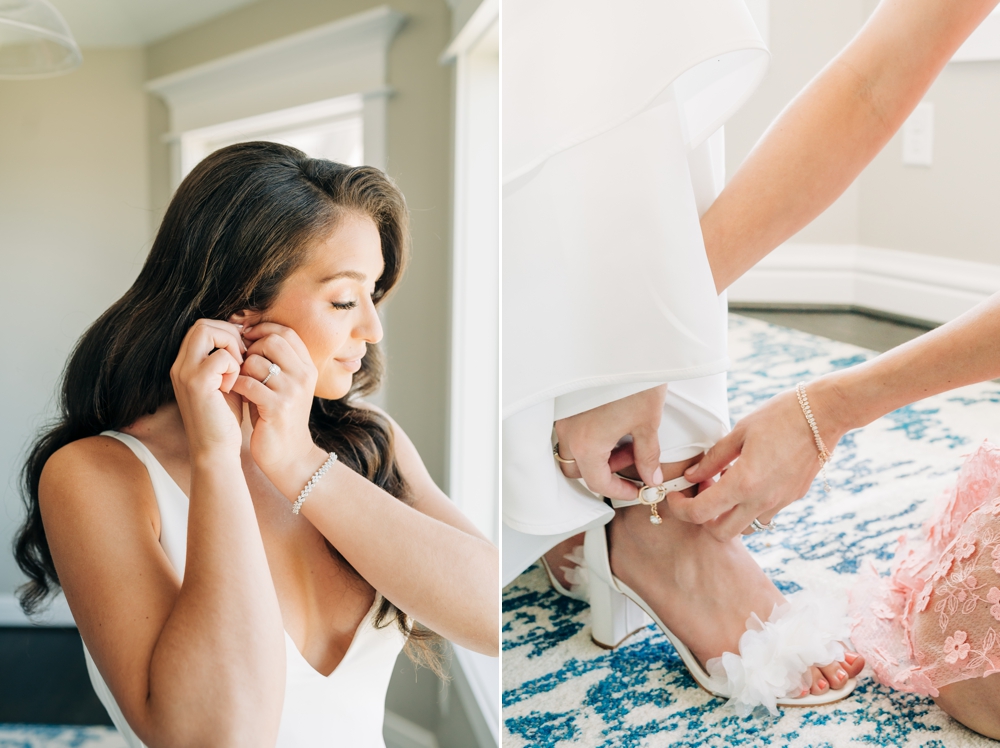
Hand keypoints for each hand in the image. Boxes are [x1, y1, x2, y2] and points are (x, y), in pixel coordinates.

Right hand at [170, 320, 245, 456]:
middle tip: (244, 357)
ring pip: (207, 331)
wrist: (216, 451)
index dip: (226, 331)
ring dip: (231, 347)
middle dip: (229, 334)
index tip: (243, 350)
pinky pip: (220, 357)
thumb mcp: (226, 382)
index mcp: (185, 364)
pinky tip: (235, 386)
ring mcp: (185, 373)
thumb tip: (245, 335)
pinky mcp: (196, 384)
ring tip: (239, 371)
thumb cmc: (225, 419)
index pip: (201, 327)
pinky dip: (234, 366)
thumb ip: (229, 360)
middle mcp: (179, 365)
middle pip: (202, 324)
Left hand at [231, 322, 319, 485]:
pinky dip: (235, 384)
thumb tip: (247, 332)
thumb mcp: (285, 385)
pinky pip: (248, 383)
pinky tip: (233, 392)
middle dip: (249, 347)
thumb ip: (275, 361)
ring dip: (239, 369)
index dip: (262, 328)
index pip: (286, 332)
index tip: (244, 336)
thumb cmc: (278, 417)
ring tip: (238, 381)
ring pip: (256, 361)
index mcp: (307, 367)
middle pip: (272, 340)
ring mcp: (292, 391)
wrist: (289, 456)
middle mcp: (304, 376)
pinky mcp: (277, 407)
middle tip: (239, 362)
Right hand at [553, 386, 666, 499]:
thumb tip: (652, 478)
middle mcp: (569, 433)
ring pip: (573, 451)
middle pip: (578, 469)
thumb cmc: (635, 382)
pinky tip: (613, 426)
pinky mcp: (566, 406)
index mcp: (587, 444)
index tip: (637, 490)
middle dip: (604, 472)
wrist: (626, 346)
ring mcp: (564, 418)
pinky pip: (572, 432)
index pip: (597, 482)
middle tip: (630, 462)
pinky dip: (590, 438)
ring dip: (597, 455)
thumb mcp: (647, 422)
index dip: (620, 491)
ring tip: (625, 440)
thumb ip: (648, 456)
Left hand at [669, 383, 846, 540]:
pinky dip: (749, 507)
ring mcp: (780, 503)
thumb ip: (713, 459)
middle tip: (700, 492)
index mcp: (743, 483)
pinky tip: (748, 482)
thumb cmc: (780, 416)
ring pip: (745, 528)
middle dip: (703, 519)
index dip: (681, 509)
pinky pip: (764, 515)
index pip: (700, 514)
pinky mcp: (793, 498)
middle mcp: (762, 500)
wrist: (824, 414)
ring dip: (728, 516)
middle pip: (720, 532)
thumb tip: (691, 477)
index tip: (676, 496)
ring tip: (724, 486)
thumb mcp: (739, 433)